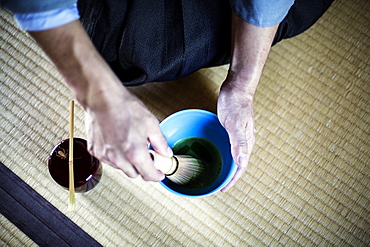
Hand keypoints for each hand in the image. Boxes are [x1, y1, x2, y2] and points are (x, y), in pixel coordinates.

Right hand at [28, 21, 171, 181]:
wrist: (99, 94)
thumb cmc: (125, 104)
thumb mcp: (150, 121)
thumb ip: (160, 141)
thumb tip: (166, 153)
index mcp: (134, 152)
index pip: (150, 175)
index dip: (158, 175)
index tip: (162, 170)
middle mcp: (118, 157)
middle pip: (136, 175)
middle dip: (145, 167)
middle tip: (150, 155)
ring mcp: (104, 155)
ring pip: (122, 168)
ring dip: (131, 161)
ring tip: (134, 143)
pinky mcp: (95, 150)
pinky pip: (110, 159)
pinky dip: (118, 154)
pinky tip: (119, 139)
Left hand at [217, 78, 255, 191]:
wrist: (237, 87)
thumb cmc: (236, 103)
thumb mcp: (236, 123)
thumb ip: (239, 142)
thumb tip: (242, 162)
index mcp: (247, 142)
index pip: (241, 167)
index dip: (233, 180)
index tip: (223, 189)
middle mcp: (245, 141)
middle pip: (238, 164)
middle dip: (229, 176)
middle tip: (216, 184)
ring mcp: (239, 136)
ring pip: (233, 156)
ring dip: (225, 166)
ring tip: (215, 173)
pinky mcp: (233, 130)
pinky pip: (228, 147)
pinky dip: (222, 154)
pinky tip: (215, 154)